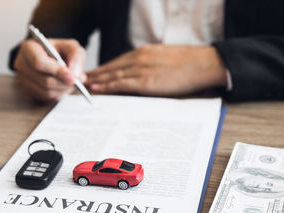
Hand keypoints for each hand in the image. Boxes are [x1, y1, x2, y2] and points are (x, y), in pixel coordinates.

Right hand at [14, 38, 85, 101]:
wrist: (51, 57)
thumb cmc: (59, 50)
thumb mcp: (71, 46)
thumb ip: (76, 56)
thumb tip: (75, 74)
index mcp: (29, 48)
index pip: (39, 62)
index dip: (57, 71)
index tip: (72, 77)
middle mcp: (21, 63)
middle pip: (44, 80)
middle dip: (64, 83)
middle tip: (78, 81)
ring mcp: (22, 78)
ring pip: (45, 91)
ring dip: (63, 89)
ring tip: (72, 82)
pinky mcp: (27, 90)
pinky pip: (45, 97)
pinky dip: (57, 93)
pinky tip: (62, 86)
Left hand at [86, 45, 226, 96]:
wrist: (203, 63)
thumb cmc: (188, 63)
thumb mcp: (165, 59)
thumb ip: (150, 64)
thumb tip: (142, 75)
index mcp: (144, 52)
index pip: (117, 61)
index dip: (103, 68)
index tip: (92, 73)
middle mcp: (139, 58)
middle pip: (110, 67)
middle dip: (94, 74)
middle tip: (80, 80)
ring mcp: (141, 69)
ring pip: (112, 75)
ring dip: (96, 81)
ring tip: (83, 86)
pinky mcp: (145, 81)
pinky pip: (121, 84)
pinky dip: (107, 86)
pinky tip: (97, 89)